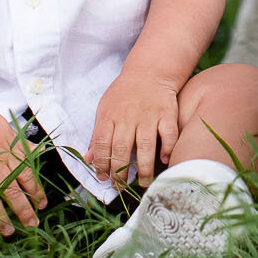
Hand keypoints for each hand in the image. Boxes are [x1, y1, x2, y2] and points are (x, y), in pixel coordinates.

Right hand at [0, 99, 46, 235]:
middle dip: (23, 209)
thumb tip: (39, 151)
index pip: (25, 174)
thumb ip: (20, 144)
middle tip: (32, 224)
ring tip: (9, 231)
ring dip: (0, 215)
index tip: (42, 204)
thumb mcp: (4, 127)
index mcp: (6, 149)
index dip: (35, 191)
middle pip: (10, 189)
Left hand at [88, 71, 181, 187]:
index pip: (102, 145)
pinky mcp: (167, 114)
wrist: (150, 71)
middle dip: (120, 173)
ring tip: (142, 183)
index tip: (103, 178)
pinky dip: (168, 149)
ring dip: (144, 168)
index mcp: (110, 116)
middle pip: (122, 149)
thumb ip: (97, 135)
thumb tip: (88, 159)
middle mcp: (128, 117)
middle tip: (121, 187)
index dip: (102, 164)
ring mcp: (149, 115)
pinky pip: (168, 135)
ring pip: (145, 146)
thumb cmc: (124, 93)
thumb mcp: (105, 109)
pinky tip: (164, 160)